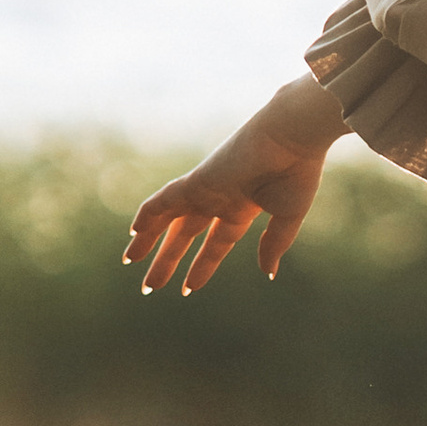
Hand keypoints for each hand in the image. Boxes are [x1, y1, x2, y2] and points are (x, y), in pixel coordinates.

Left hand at [125, 76, 347, 294]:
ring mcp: (206, 190)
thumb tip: (268, 273)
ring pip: (168, 219)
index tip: (188, 287)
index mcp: (242, 208)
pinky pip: (164, 199)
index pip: (215, 243)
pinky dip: (148, 213)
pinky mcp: (197, 180)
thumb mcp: (287, 217)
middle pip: (184, 234)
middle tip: (150, 285)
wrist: (293, 137)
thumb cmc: (296, 173)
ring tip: (130, 262)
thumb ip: (274, 244)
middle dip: (167, 259)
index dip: (201, 266)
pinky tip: (135, 231)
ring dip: (149, 241)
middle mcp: (220, 200)